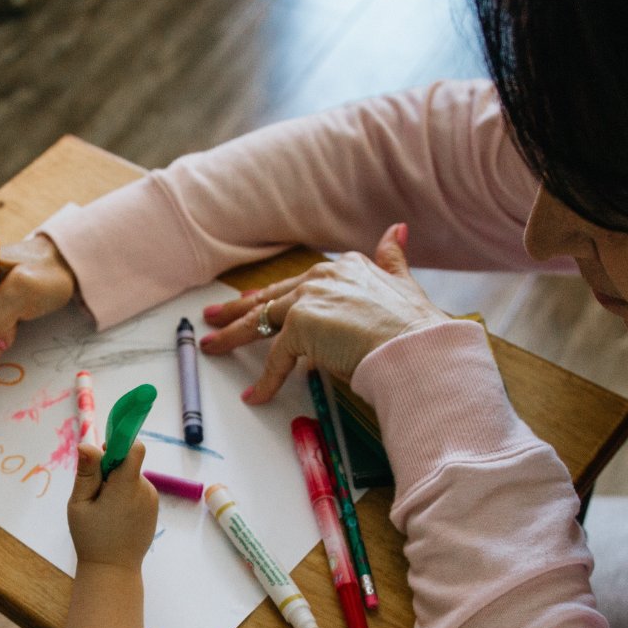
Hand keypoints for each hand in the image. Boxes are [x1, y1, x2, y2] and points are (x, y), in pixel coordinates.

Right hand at [68, 443, 157, 570]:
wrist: (113, 570)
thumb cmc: (91, 538)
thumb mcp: (79, 504)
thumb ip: (86, 473)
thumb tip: (87, 444)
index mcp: (126, 487)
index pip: (134, 449)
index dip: (119, 444)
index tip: (103, 453)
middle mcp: (145, 490)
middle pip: (129, 463)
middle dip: (111, 469)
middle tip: (94, 492)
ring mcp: (151, 500)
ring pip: (132, 476)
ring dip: (117, 483)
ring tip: (103, 508)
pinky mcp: (153, 508)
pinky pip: (137, 490)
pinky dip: (125, 494)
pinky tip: (114, 515)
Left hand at [199, 224, 448, 402]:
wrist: (416, 347)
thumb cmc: (415, 328)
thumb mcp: (404, 284)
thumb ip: (393, 259)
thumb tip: (397, 231)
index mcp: (344, 267)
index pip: (296, 284)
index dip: (272, 296)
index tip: (252, 301)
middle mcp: (322, 276)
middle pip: (269, 298)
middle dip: (237, 308)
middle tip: (213, 316)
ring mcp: (308, 299)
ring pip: (260, 321)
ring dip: (232, 336)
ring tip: (211, 347)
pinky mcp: (300, 326)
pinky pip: (275, 359)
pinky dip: (265, 381)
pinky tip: (256, 395)